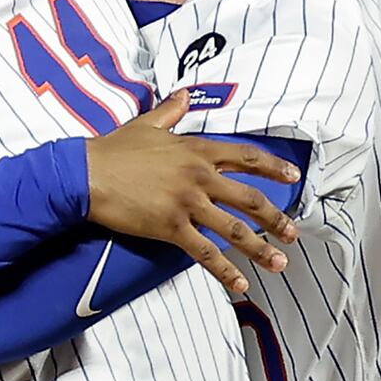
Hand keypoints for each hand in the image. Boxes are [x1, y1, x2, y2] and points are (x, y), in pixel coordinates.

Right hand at [85, 90, 301, 292]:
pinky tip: (240, 284)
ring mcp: (188, 203)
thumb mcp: (147, 124)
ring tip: (279, 262)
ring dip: (260, 249)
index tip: (293, 176)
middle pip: (250, 198)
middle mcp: (200, 176)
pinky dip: (225, 271)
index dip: (273, 167)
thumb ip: (171, 111)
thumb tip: (184, 96)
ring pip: (235, 229)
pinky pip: (205, 253)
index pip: (246, 157)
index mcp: (197, 150)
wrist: (87, 174)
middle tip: (293, 233)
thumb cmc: (114, 150)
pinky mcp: (171, 228)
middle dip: (276, 218)